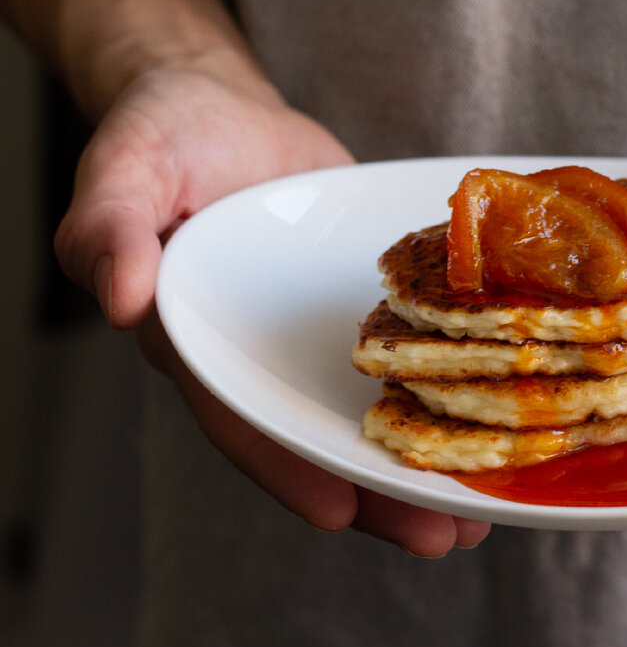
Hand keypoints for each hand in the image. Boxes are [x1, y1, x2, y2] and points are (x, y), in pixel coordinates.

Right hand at [55, 50, 490, 555]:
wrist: (225, 108)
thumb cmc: (163, 137)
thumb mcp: (123, 171)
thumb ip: (109, 229)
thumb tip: (121, 296)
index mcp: (201, 343)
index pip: (241, 419)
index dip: (286, 468)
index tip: (338, 513)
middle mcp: (263, 355)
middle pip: (320, 436)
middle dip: (378, 492)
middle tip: (442, 538)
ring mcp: (316, 336)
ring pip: (372, 408)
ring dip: (423, 460)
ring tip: (484, 510)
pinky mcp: (364, 305)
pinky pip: (406, 352)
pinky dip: (447, 385)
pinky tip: (498, 416)